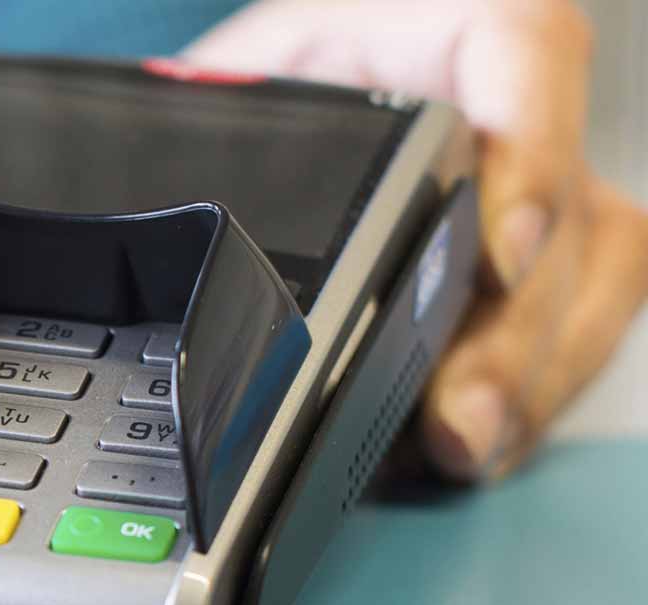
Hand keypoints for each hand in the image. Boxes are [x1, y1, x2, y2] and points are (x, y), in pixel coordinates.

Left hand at [185, 0, 647, 480]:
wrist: (281, 118)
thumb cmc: (257, 90)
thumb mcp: (222, 88)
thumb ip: (200, 124)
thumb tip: (124, 195)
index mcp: (443, 29)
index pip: (525, 49)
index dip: (532, 145)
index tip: (498, 248)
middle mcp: (513, 108)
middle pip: (570, 209)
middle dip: (515, 328)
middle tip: (458, 412)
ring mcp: (542, 190)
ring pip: (596, 279)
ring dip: (532, 377)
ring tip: (464, 447)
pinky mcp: (546, 266)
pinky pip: (577, 331)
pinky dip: (527, 397)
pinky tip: (468, 448)